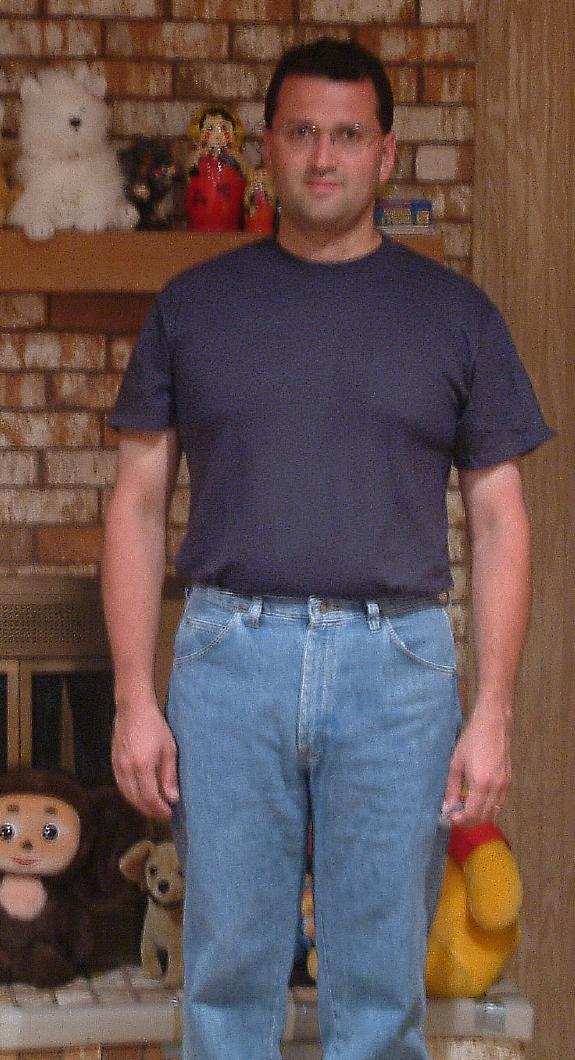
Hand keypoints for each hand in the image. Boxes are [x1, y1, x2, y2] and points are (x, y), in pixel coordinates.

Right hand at [111, 695, 178, 819]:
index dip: (159, 810)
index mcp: (143, 767)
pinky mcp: (113, 763)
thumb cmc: (155, 726)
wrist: (132, 709)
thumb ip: (169, 775)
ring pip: (126, 795)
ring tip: (152, 808)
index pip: (150, 798)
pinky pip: (121, 786)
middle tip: (162, 815)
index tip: (169, 814)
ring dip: (139, 805)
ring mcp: (118, 767)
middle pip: (136, 800)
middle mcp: (127, 770)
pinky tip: (138, 796)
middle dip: (149, 811)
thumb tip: (172, 798)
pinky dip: (130, 795)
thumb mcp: (169, 749)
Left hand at [442, 701, 511, 826]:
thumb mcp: (456, 763)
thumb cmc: (472, 740)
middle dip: (469, 822)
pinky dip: (488, 808)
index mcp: (481, 783)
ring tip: (465, 808)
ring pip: (494, 813)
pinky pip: (499, 804)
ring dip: (479, 816)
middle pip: (484, 818)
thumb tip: (449, 807)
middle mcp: (496, 788)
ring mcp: (505, 786)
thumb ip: (452, 788)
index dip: (460, 821)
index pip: (472, 814)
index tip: (450, 818)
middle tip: (456, 817)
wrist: (493, 725)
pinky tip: (477, 800)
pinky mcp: (509, 782)